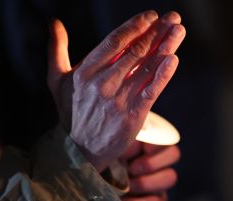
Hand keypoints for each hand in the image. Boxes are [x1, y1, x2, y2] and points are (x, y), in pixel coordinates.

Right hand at [47, 11, 185, 170]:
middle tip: (173, 18)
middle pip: (135, 51)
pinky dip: (163, 75)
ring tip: (179, 31)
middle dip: (157, 32)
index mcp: (85, 71)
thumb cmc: (71, 112)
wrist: (80, 151)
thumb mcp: (56, 80)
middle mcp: (102, 83)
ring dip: (166, 47)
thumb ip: (56, 49)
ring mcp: (118, 100)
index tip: (152, 16)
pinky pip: (151, 91)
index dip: (135, 26)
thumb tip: (53, 23)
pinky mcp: (133, 116)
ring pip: (146, 67)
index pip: (115, 41)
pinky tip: (174, 59)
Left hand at [97, 141, 179, 200]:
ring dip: (147, 183)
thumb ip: (117, 142)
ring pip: (170, 177)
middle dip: (152, 162)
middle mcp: (157, 160)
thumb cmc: (96, 167)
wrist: (88, 198)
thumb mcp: (104, 151)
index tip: (133, 150)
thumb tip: (123, 135)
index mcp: (145, 142)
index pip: (164, 136)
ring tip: (127, 187)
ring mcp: (158, 182)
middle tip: (131, 168)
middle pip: (174, 154)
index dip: (153, 143)